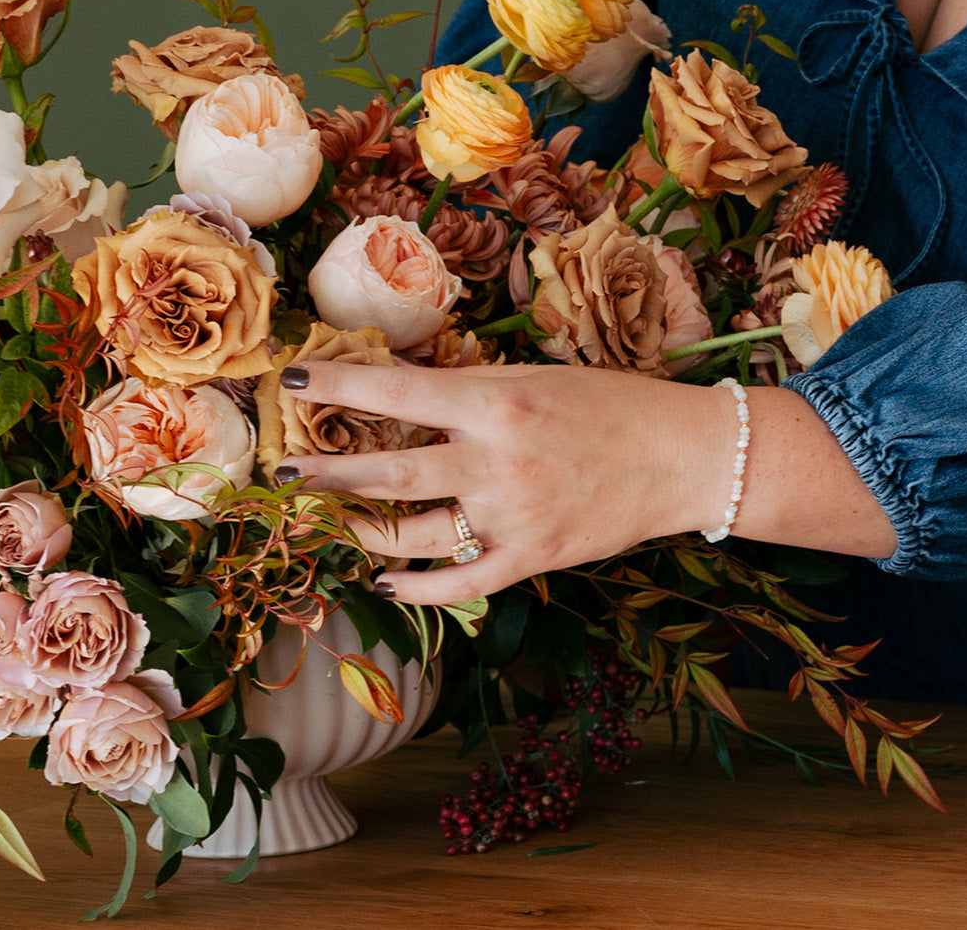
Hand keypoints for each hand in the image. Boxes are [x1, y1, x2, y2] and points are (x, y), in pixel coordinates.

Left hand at [274, 362, 735, 604]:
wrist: (683, 458)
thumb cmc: (610, 405)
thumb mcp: (534, 377)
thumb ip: (469, 391)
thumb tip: (400, 390)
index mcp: (496, 404)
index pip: (396, 392)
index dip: (338, 385)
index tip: (292, 379)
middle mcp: (496, 462)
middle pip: (388, 472)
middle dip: (326, 472)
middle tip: (283, 473)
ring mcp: (512, 517)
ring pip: (414, 535)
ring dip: (361, 531)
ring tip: (330, 522)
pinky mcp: (531, 559)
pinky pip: (459, 583)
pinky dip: (417, 588)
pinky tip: (385, 581)